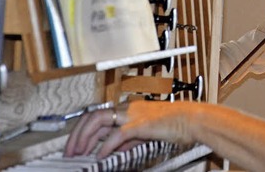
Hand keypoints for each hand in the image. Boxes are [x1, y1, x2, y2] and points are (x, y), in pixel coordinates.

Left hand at [65, 101, 196, 159]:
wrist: (193, 120)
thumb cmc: (176, 124)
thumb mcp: (147, 132)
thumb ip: (130, 137)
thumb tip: (116, 147)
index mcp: (130, 108)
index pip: (99, 115)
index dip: (84, 130)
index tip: (78, 144)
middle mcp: (129, 108)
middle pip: (93, 116)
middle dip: (78, 134)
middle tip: (71, 151)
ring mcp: (133, 114)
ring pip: (100, 120)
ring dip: (85, 138)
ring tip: (80, 152)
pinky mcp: (140, 124)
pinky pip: (117, 135)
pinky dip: (106, 146)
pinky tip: (101, 156)